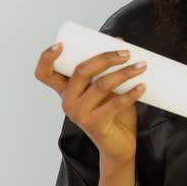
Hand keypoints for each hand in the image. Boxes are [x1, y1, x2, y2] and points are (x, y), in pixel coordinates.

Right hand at [35, 41, 146, 168]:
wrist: (118, 144)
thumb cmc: (111, 111)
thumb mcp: (107, 87)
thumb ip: (108, 68)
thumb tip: (119, 40)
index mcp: (65, 89)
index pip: (44, 73)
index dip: (47, 58)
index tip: (60, 45)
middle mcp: (67, 101)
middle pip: (80, 72)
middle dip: (105, 58)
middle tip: (126, 52)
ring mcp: (79, 114)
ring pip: (100, 85)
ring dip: (124, 73)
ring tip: (141, 66)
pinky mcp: (95, 124)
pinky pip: (114, 104)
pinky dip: (131, 93)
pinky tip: (142, 86)